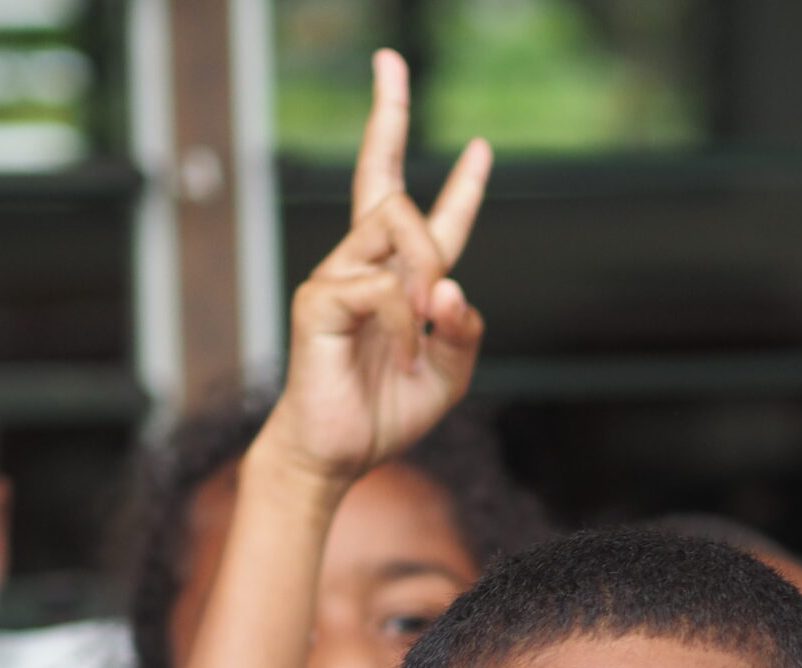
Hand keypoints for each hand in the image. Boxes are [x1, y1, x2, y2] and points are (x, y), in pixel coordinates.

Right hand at [261, 48, 489, 486]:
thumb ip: (463, 331)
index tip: (482, 147)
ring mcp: (337, 277)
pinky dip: (409, 327)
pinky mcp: (319, 300)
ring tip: (431, 318)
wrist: (338, 455)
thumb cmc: (383, 413)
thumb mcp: (448, 375)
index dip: (460, 185)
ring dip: (428, 263)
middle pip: (380, 178)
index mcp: (400, 283)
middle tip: (401, 76)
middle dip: (389, 118)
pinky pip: (384, 289)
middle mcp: (363, 266)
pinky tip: (409, 360)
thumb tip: (452, 287)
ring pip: (397, 222)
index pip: (427, 220)